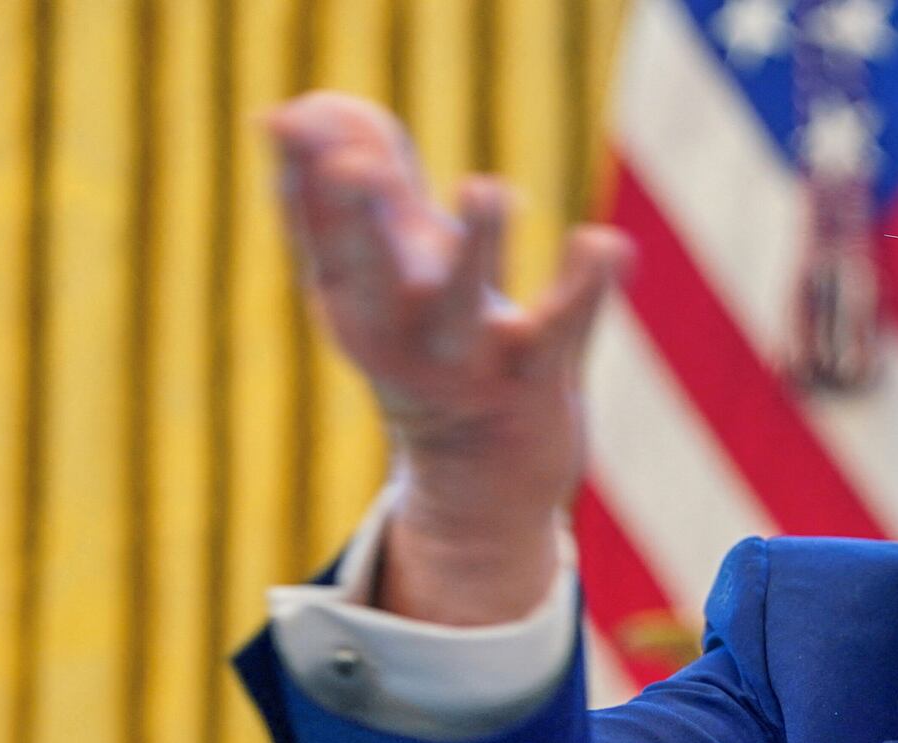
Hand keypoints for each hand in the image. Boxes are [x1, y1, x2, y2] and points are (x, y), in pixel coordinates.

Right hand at [264, 92, 633, 623]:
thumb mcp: (383, 267)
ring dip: (475, 247)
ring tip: (486, 186)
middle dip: (357, 218)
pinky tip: (607, 244)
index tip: (289, 123)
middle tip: (355, 163)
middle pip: (368, 275)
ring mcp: (466, 364)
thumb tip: (307, 112)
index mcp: (349, 303)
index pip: (317, 235)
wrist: (482, 475)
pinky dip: (587, 288)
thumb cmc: (427, 338)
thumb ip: (357, 187)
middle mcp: (397, 336)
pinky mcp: (536, 380)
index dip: (303, 180)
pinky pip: (564, 331)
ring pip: (463, 308)